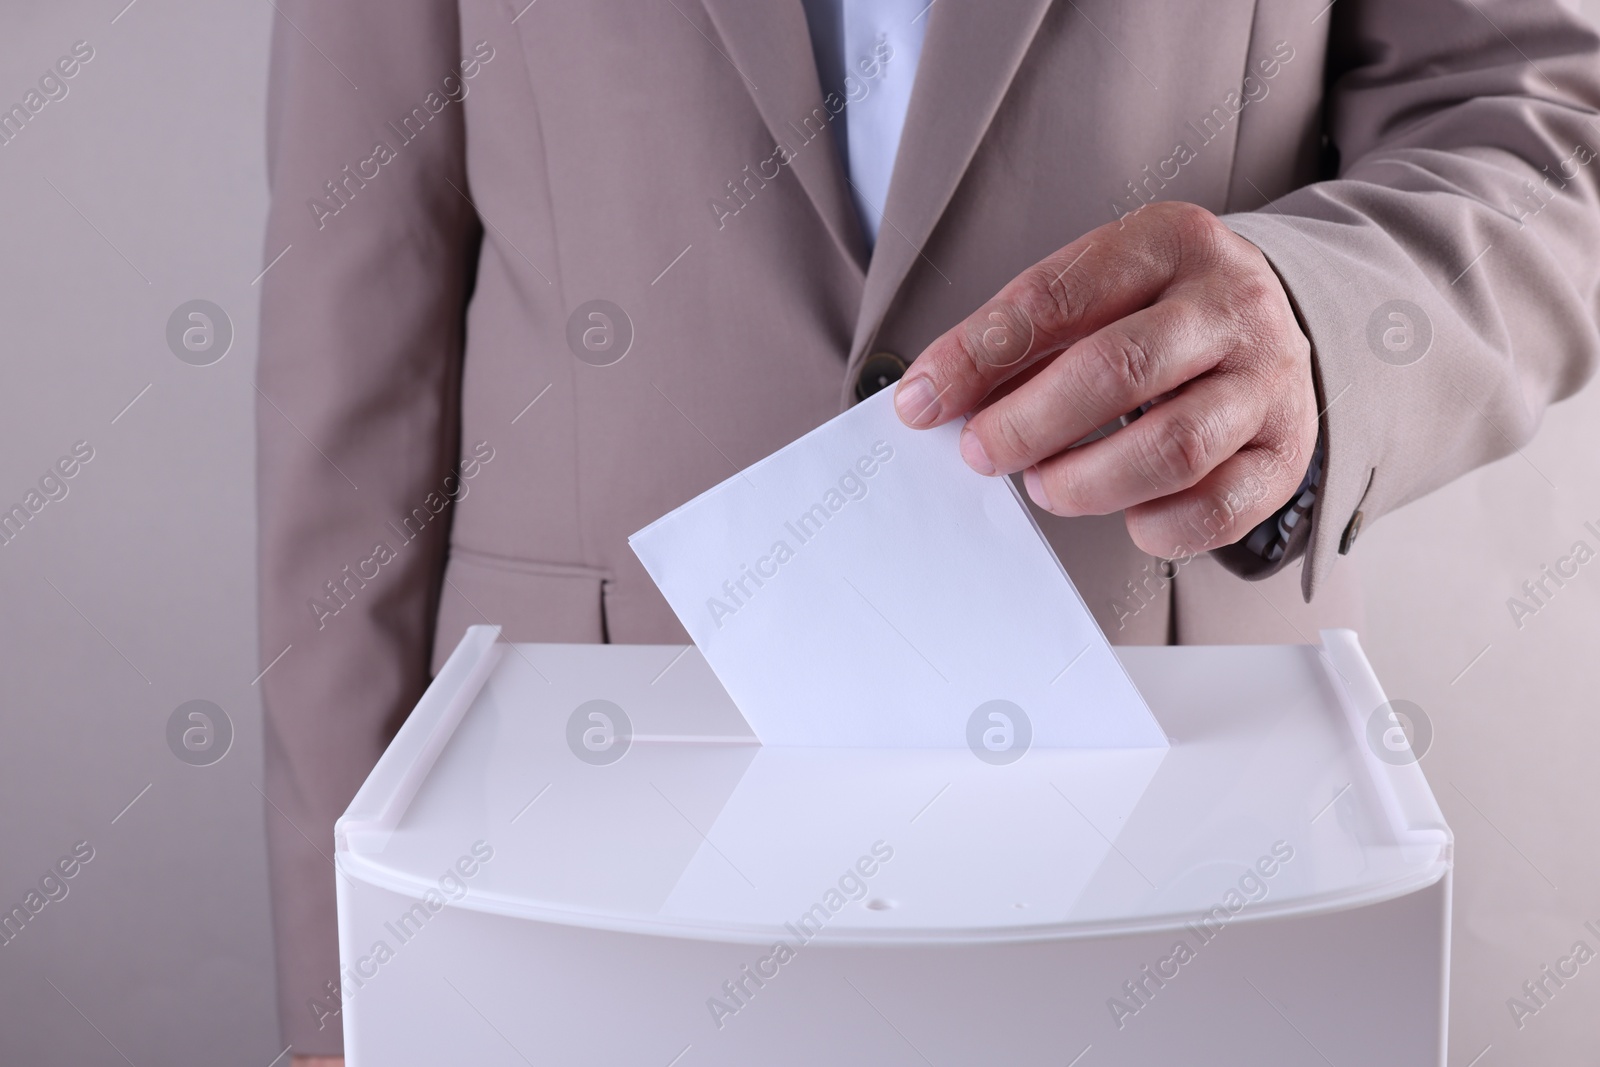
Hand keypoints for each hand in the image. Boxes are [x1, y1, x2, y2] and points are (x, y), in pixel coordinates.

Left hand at [893, 201, 1316, 558]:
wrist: (1270, 322)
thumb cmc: (1156, 311)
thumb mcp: (1093, 293)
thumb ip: (1019, 340)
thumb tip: (933, 399)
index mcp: (1167, 243)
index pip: (1056, 297)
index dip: (978, 355)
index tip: (923, 402)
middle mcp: (1229, 306)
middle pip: (1119, 370)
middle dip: (1029, 424)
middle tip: (982, 453)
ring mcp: (1267, 380)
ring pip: (1174, 447)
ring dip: (1088, 481)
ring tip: (1046, 485)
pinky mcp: (1285, 451)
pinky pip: (1218, 508)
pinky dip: (1158, 526)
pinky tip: (1125, 515)